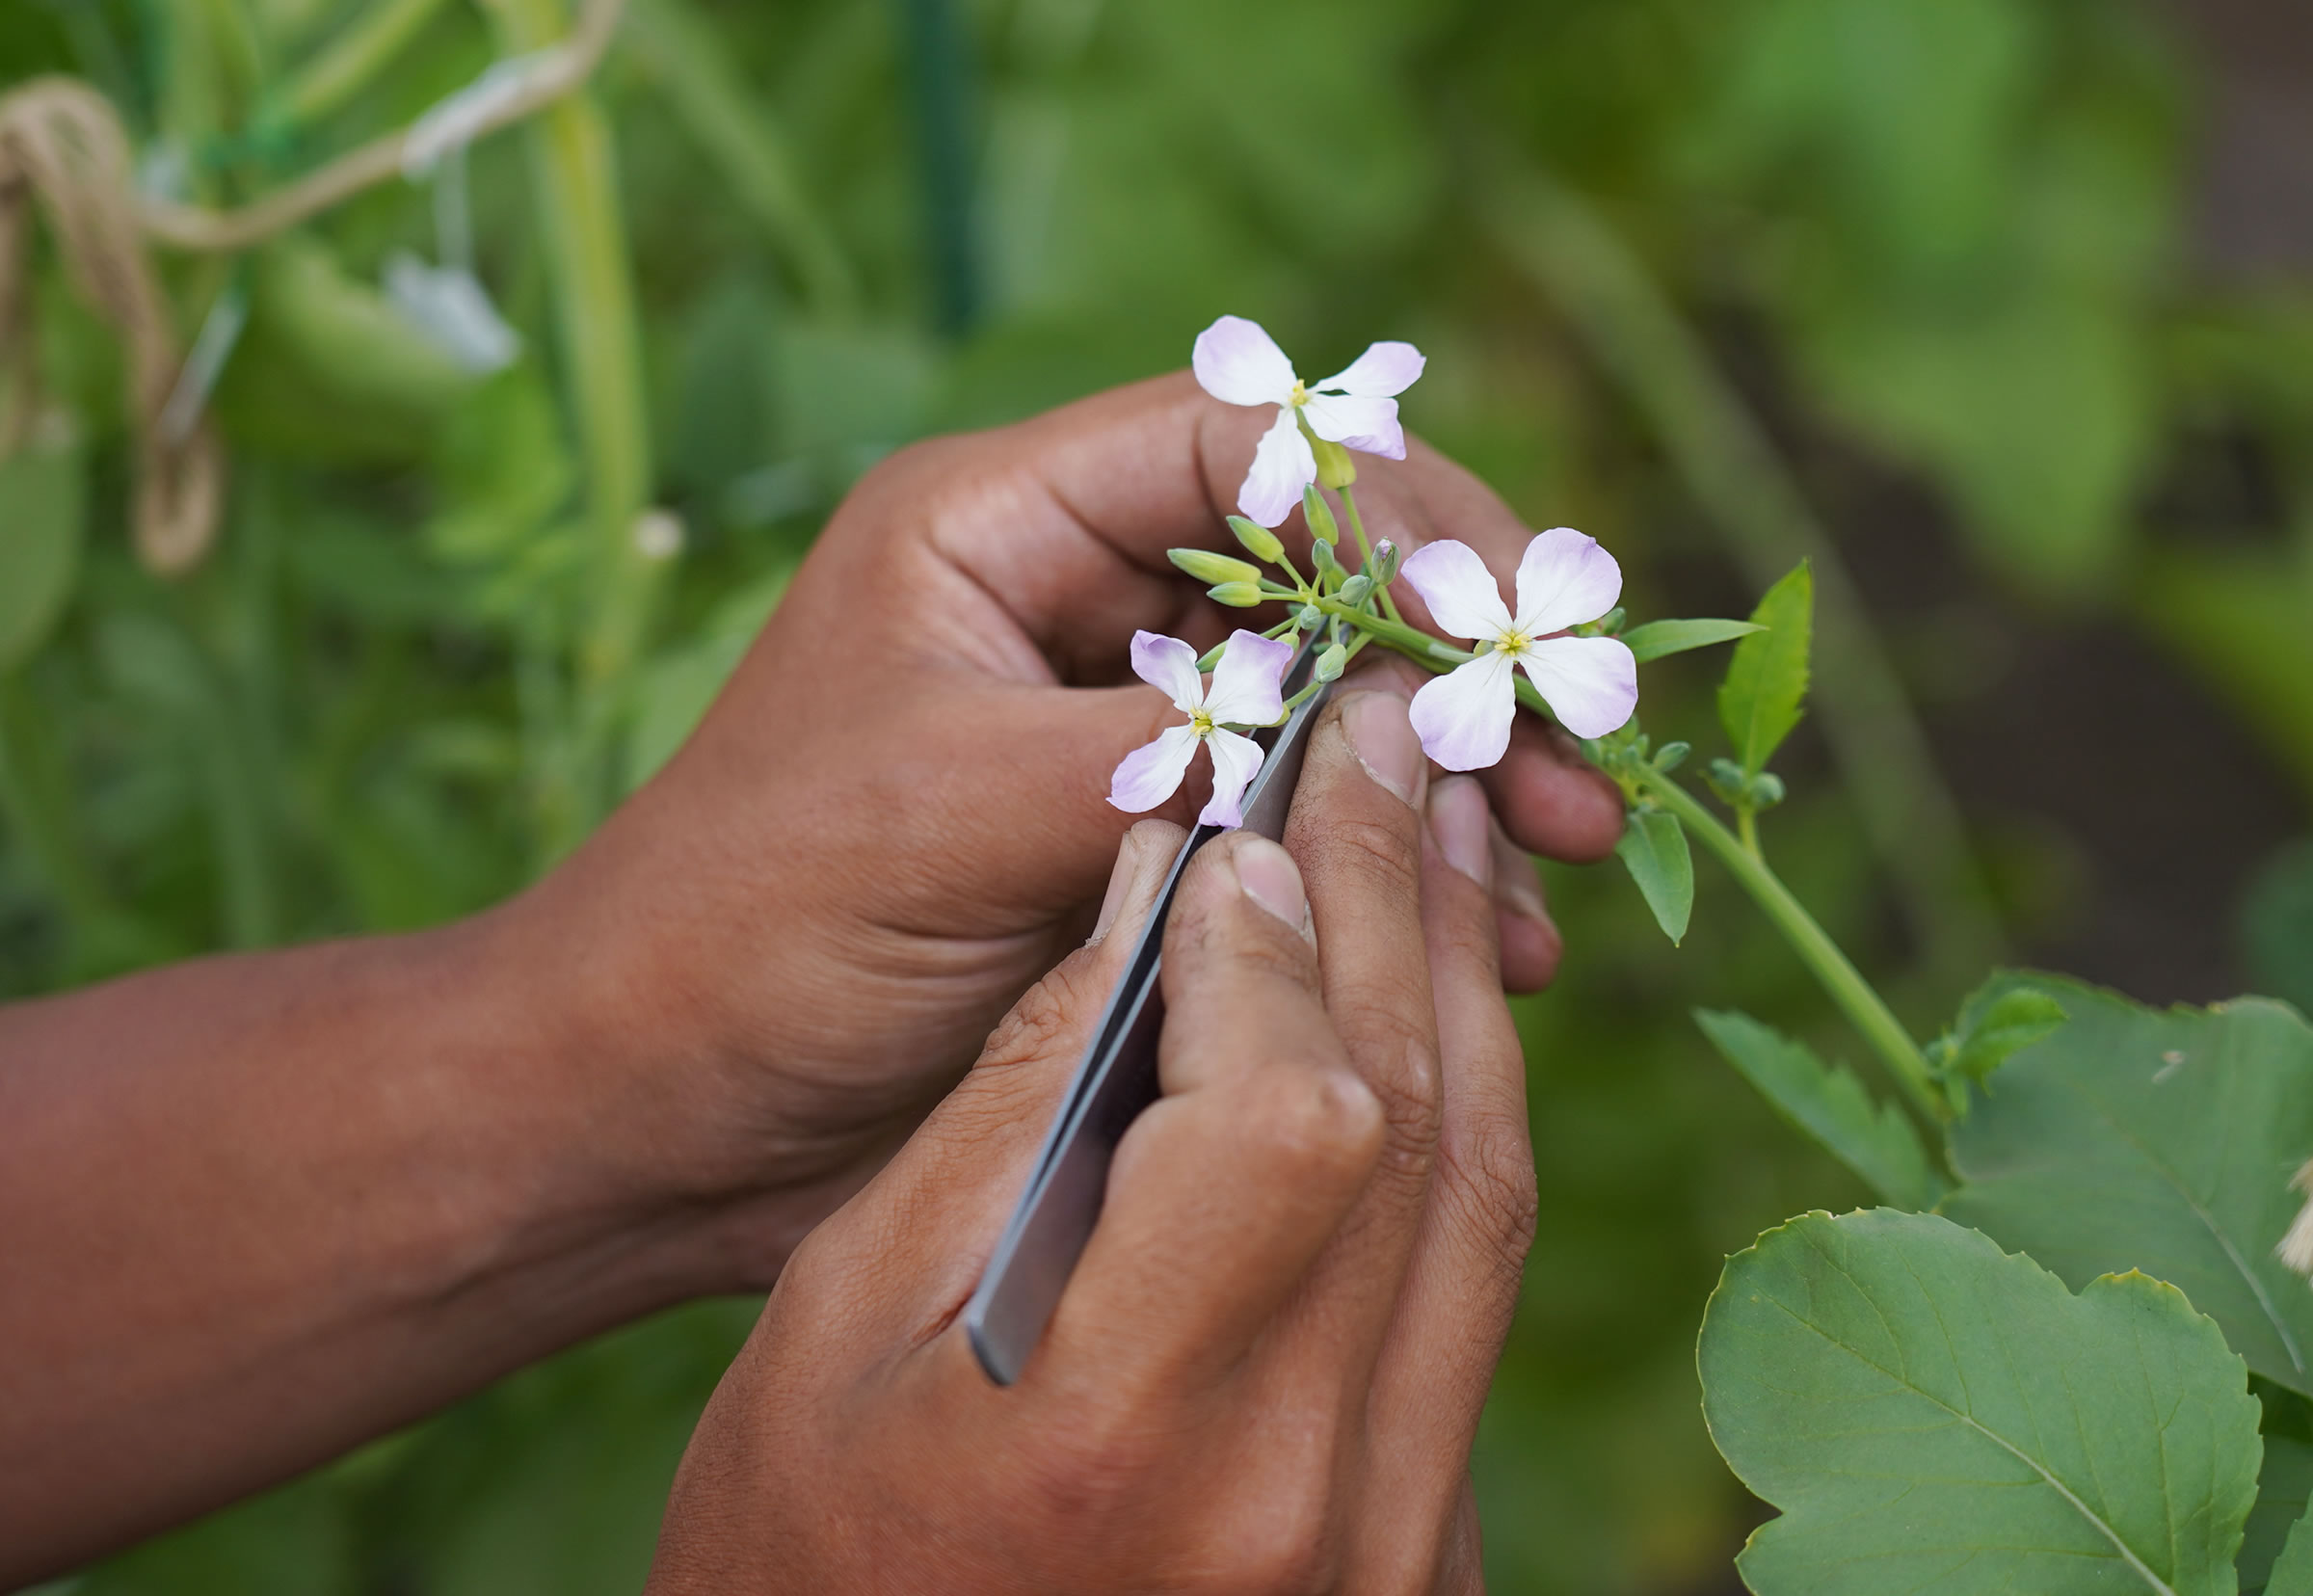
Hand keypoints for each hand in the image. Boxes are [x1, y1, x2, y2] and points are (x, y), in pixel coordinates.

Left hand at [523, 372, 1617, 1280]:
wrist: (650, 1118)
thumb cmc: (746, 934)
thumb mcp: (952, 813)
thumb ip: (1168, 748)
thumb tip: (1381, 724)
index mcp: (998, 529)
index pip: (1239, 444)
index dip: (1390, 504)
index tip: (1505, 615)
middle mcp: (1069, 610)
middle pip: (1314, 576)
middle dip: (1454, 661)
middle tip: (1578, 763)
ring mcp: (1111, 738)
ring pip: (1329, 713)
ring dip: (1448, 779)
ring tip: (1560, 865)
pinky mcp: (1139, 858)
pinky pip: (1302, 831)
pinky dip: (1394, 875)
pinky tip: (1483, 946)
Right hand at [647, 688, 1535, 1592]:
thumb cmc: (798, 1551)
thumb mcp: (842, 1316)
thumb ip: (1016, 1103)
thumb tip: (1152, 898)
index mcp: (1124, 1432)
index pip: (1294, 1116)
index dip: (1278, 946)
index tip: (1237, 835)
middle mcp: (1300, 1503)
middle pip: (1418, 1139)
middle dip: (1395, 911)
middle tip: (1384, 749)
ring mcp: (1383, 1552)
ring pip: (1478, 1215)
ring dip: (1458, 1005)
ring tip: (1427, 845)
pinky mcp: (1411, 1564)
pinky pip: (1466, 1310)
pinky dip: (1450, 1148)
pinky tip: (1423, 1030)